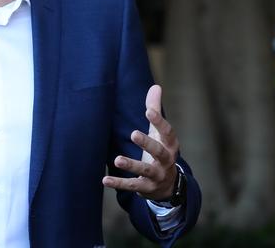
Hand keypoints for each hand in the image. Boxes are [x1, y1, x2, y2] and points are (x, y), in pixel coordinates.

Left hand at [102, 84, 178, 200]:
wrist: (169, 185)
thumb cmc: (161, 150)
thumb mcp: (159, 132)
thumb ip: (155, 110)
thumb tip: (156, 86)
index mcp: (170, 145)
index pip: (167, 132)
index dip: (159, 122)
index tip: (148, 111)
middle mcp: (166, 161)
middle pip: (158, 152)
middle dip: (147, 144)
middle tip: (133, 133)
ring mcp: (157, 176)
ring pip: (145, 171)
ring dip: (131, 165)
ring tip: (117, 159)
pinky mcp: (146, 188)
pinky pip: (132, 186)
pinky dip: (119, 183)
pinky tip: (104, 180)